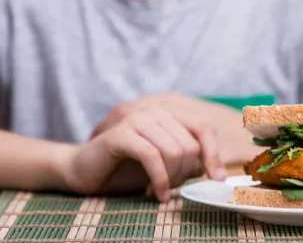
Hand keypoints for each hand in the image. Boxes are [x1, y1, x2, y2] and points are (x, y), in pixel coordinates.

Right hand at [56, 106, 225, 201]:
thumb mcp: (166, 163)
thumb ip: (189, 160)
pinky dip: (159, 180)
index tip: (216, 179)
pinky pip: (152, 156)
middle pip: (190, 145)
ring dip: (170, 180)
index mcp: (169, 112)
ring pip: (174, 151)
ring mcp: (138, 118)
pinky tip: (155, 194)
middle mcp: (156, 110)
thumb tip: (217, 172)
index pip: (204, 128)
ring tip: (159, 190)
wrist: (85, 169)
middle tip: (170, 187)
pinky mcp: (122, 133)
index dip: (213, 155)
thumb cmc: (129, 167)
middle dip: (184, 173)